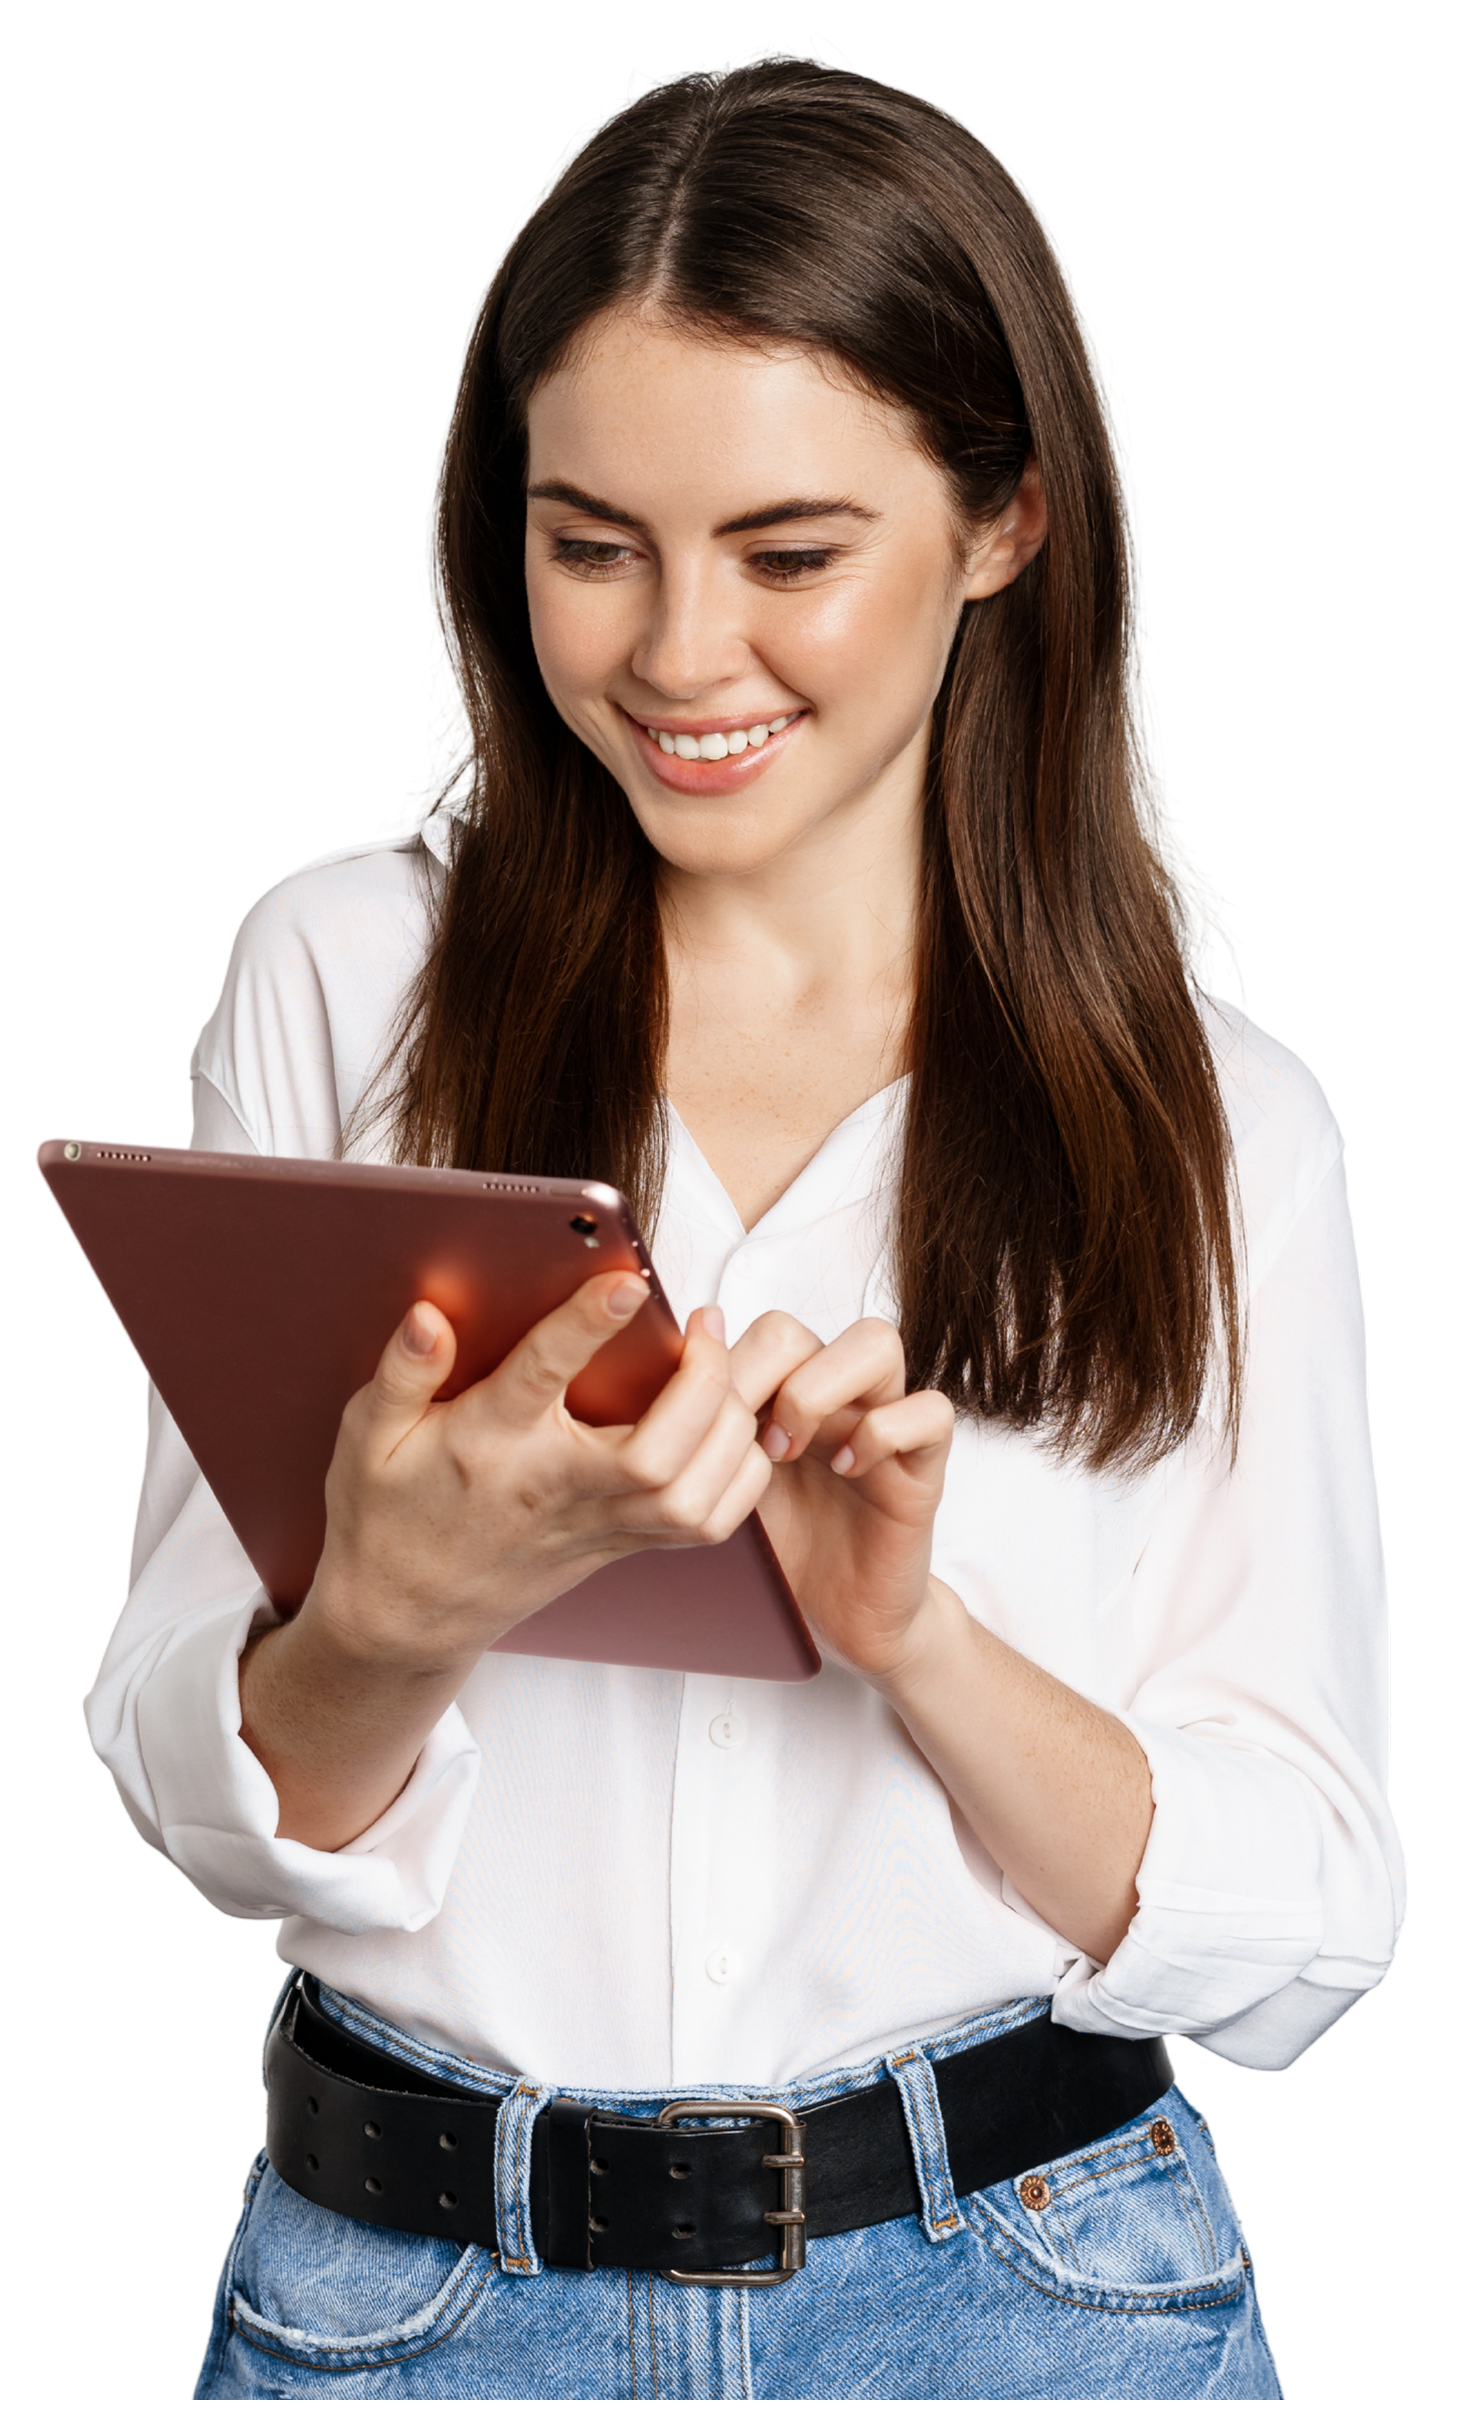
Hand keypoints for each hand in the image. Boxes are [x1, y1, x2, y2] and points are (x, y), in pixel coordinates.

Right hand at [302, 1277, 770, 1676]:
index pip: (542, 1378)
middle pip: (656, 1450)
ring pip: (695, 1494)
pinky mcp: (623, 1545)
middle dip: (701, 1380)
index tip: (627, 1280)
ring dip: (729, 1426)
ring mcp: (598, 1524)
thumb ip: (401, 1373)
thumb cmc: (389, 1514)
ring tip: (723, 1364)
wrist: (407, 1614)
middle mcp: (556, 1488)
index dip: (586, 1324)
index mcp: (490, 1445)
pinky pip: (707, 1523)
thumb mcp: (369, 1438)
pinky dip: (738, 1476)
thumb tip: (430, 1316)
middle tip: (705, 1319)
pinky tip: (729, 1427)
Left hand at [727, 1313, 954, 1681]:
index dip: (719, 1370)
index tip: (704, 1427)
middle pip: (795, 1329)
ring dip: (817, 1391)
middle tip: (742, 1445)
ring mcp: (882, 1421)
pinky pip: (930, 1412)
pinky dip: (886, 1433)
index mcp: (781, 1393)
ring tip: (788, 1452)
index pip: (748, 1333)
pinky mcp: (923, 1465)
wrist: (838, 1616)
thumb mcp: (726, 1487)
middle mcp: (832, 1395)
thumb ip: (704, 1436)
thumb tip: (648, 1395)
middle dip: (752, 1382)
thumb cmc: (784, 1548)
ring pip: (876, 1343)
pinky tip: (849, 1470)